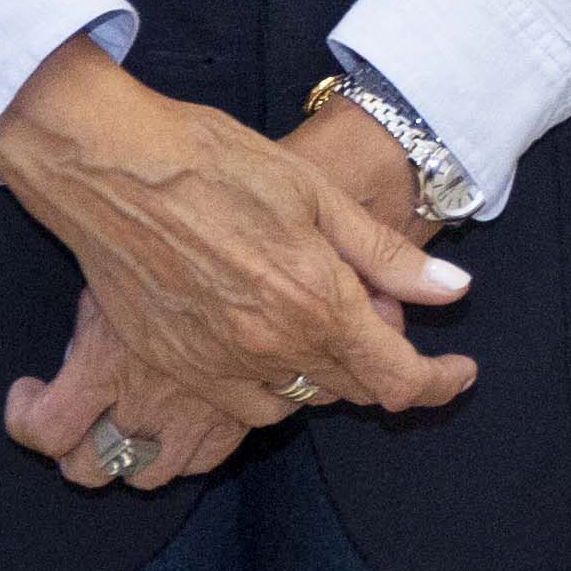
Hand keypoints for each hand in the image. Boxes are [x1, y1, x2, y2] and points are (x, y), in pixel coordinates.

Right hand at [0, 40, 476, 489]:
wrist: (110, 167)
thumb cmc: (219, 164)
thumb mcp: (320, 196)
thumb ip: (387, 257)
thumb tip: (453, 291)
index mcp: (316, 304)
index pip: (397, 378)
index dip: (439, 382)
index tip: (460, 372)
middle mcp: (269, 348)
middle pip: (351, 389)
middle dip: (380, 361)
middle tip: (378, 309)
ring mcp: (216, 364)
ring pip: (297, 404)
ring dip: (325, 377)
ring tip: (323, 323)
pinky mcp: (173, 365)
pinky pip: (241, 405)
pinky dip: (272, 388)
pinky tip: (271, 342)